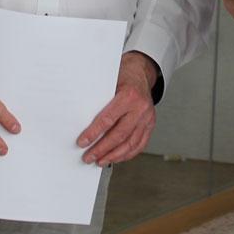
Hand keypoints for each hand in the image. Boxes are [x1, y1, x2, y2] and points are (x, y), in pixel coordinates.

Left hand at [76, 51, 156, 165]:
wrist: (141, 72)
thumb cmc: (123, 75)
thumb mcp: (110, 82)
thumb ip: (100, 100)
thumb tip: (83, 120)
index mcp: (129, 95)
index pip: (108, 119)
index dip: (93, 133)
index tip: (82, 142)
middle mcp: (140, 108)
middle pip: (119, 135)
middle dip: (102, 149)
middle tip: (88, 157)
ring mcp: (148, 118)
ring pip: (130, 143)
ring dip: (114, 155)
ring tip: (100, 161)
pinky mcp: (150, 124)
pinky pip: (140, 144)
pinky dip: (127, 154)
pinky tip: (116, 157)